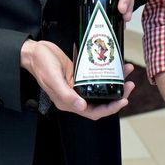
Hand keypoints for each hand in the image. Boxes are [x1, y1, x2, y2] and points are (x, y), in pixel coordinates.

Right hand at [19, 39, 134, 119]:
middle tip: (129, 83)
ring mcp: (78, 85)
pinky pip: (96, 76)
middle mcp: (75, 96)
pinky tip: (114, 63)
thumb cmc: (41, 65)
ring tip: (126, 70)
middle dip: (117, 94)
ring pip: (101, 88)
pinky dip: (106, 71)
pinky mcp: (79, 74)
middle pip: (101, 101)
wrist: (34, 51)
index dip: (110, 109)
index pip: (94, 112)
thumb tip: (82, 107)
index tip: (124, 99)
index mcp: (68, 102)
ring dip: (115, 81)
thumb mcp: (53, 79)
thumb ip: (66, 94)